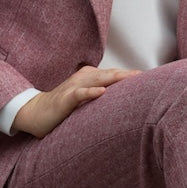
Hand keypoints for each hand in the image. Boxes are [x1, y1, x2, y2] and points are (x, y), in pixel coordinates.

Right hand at [11, 66, 139, 137]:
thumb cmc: (63, 107)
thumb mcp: (85, 99)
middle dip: (129, 75)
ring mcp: (74, 86)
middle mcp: (84, 77)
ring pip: (98, 80)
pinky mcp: (65, 98)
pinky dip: (90, 92)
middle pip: (110, 75)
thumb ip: (101, 97)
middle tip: (147, 77)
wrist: (36, 112)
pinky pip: (79, 93)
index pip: (114, 75)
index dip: (130, 77)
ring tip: (132, 78)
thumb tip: (124, 103)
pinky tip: (101, 92)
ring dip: (115, 78)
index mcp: (90, 77)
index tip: (151, 79)